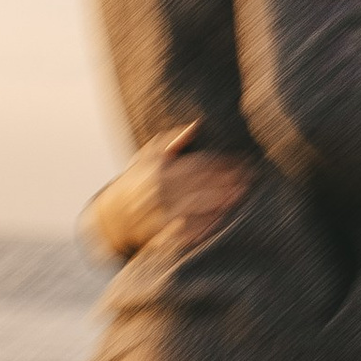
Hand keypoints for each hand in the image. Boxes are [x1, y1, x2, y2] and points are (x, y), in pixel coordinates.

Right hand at [90, 125, 249, 260]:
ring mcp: (159, 215)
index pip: (196, 164)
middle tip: (249, 178)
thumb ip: (171, 140)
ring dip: (221, 201)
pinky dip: (206, 225)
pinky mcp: (160, 236)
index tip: (242, 162)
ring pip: (196, 207)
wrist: (110, 218)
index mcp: (157, 170)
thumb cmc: (134, 182)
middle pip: (200, 185)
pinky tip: (223, 218)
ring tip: (241, 195)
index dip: (221, 163)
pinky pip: (188, 231)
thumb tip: (196, 124)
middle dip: (227, 181)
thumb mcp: (146, 156)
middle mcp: (158, 192)